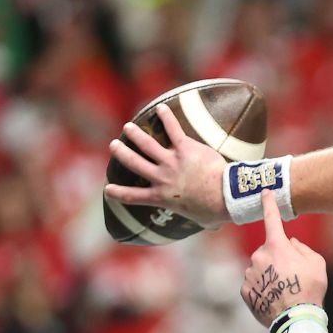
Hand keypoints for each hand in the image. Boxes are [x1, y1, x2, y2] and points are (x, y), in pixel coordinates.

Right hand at [103, 103, 230, 227]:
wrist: (225, 196)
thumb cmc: (215, 210)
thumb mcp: (202, 220)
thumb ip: (200, 219)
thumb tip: (211, 225)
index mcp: (161, 197)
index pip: (133, 196)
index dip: (118, 192)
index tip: (108, 188)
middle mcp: (161, 178)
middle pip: (134, 163)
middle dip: (122, 153)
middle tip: (114, 145)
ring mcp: (171, 161)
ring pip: (147, 144)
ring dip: (136, 134)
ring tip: (128, 127)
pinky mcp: (185, 148)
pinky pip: (173, 129)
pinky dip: (167, 117)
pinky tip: (161, 107)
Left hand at [240, 190, 326, 325]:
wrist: (295, 318)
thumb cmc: (309, 289)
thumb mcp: (317, 263)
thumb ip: (303, 248)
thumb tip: (291, 244)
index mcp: (277, 246)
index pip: (271, 219)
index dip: (269, 203)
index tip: (265, 191)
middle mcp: (259, 256)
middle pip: (268, 251)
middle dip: (278, 258)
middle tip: (293, 276)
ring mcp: (250, 274)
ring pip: (260, 268)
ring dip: (269, 275)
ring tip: (284, 290)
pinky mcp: (245, 291)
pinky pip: (254, 284)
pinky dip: (263, 289)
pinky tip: (274, 298)